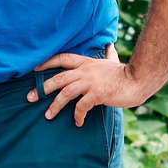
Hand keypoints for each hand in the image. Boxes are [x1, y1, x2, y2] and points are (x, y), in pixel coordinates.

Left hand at [33, 50, 150, 124]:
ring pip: (65, 93)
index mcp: (86, 62)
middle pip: (58, 78)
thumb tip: (109, 45)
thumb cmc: (125, 73)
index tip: (33, 69)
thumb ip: (109, 54)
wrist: (138, 80)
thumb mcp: (113, 60)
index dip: (47, 62)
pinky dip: (77, 116)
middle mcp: (85, 71)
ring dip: (55, 105)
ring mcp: (91, 82)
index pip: (62, 59)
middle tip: (30, 97)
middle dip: (42, 88)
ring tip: (48, 115)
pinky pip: (81, 107)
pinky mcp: (97, 94)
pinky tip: (77, 122)